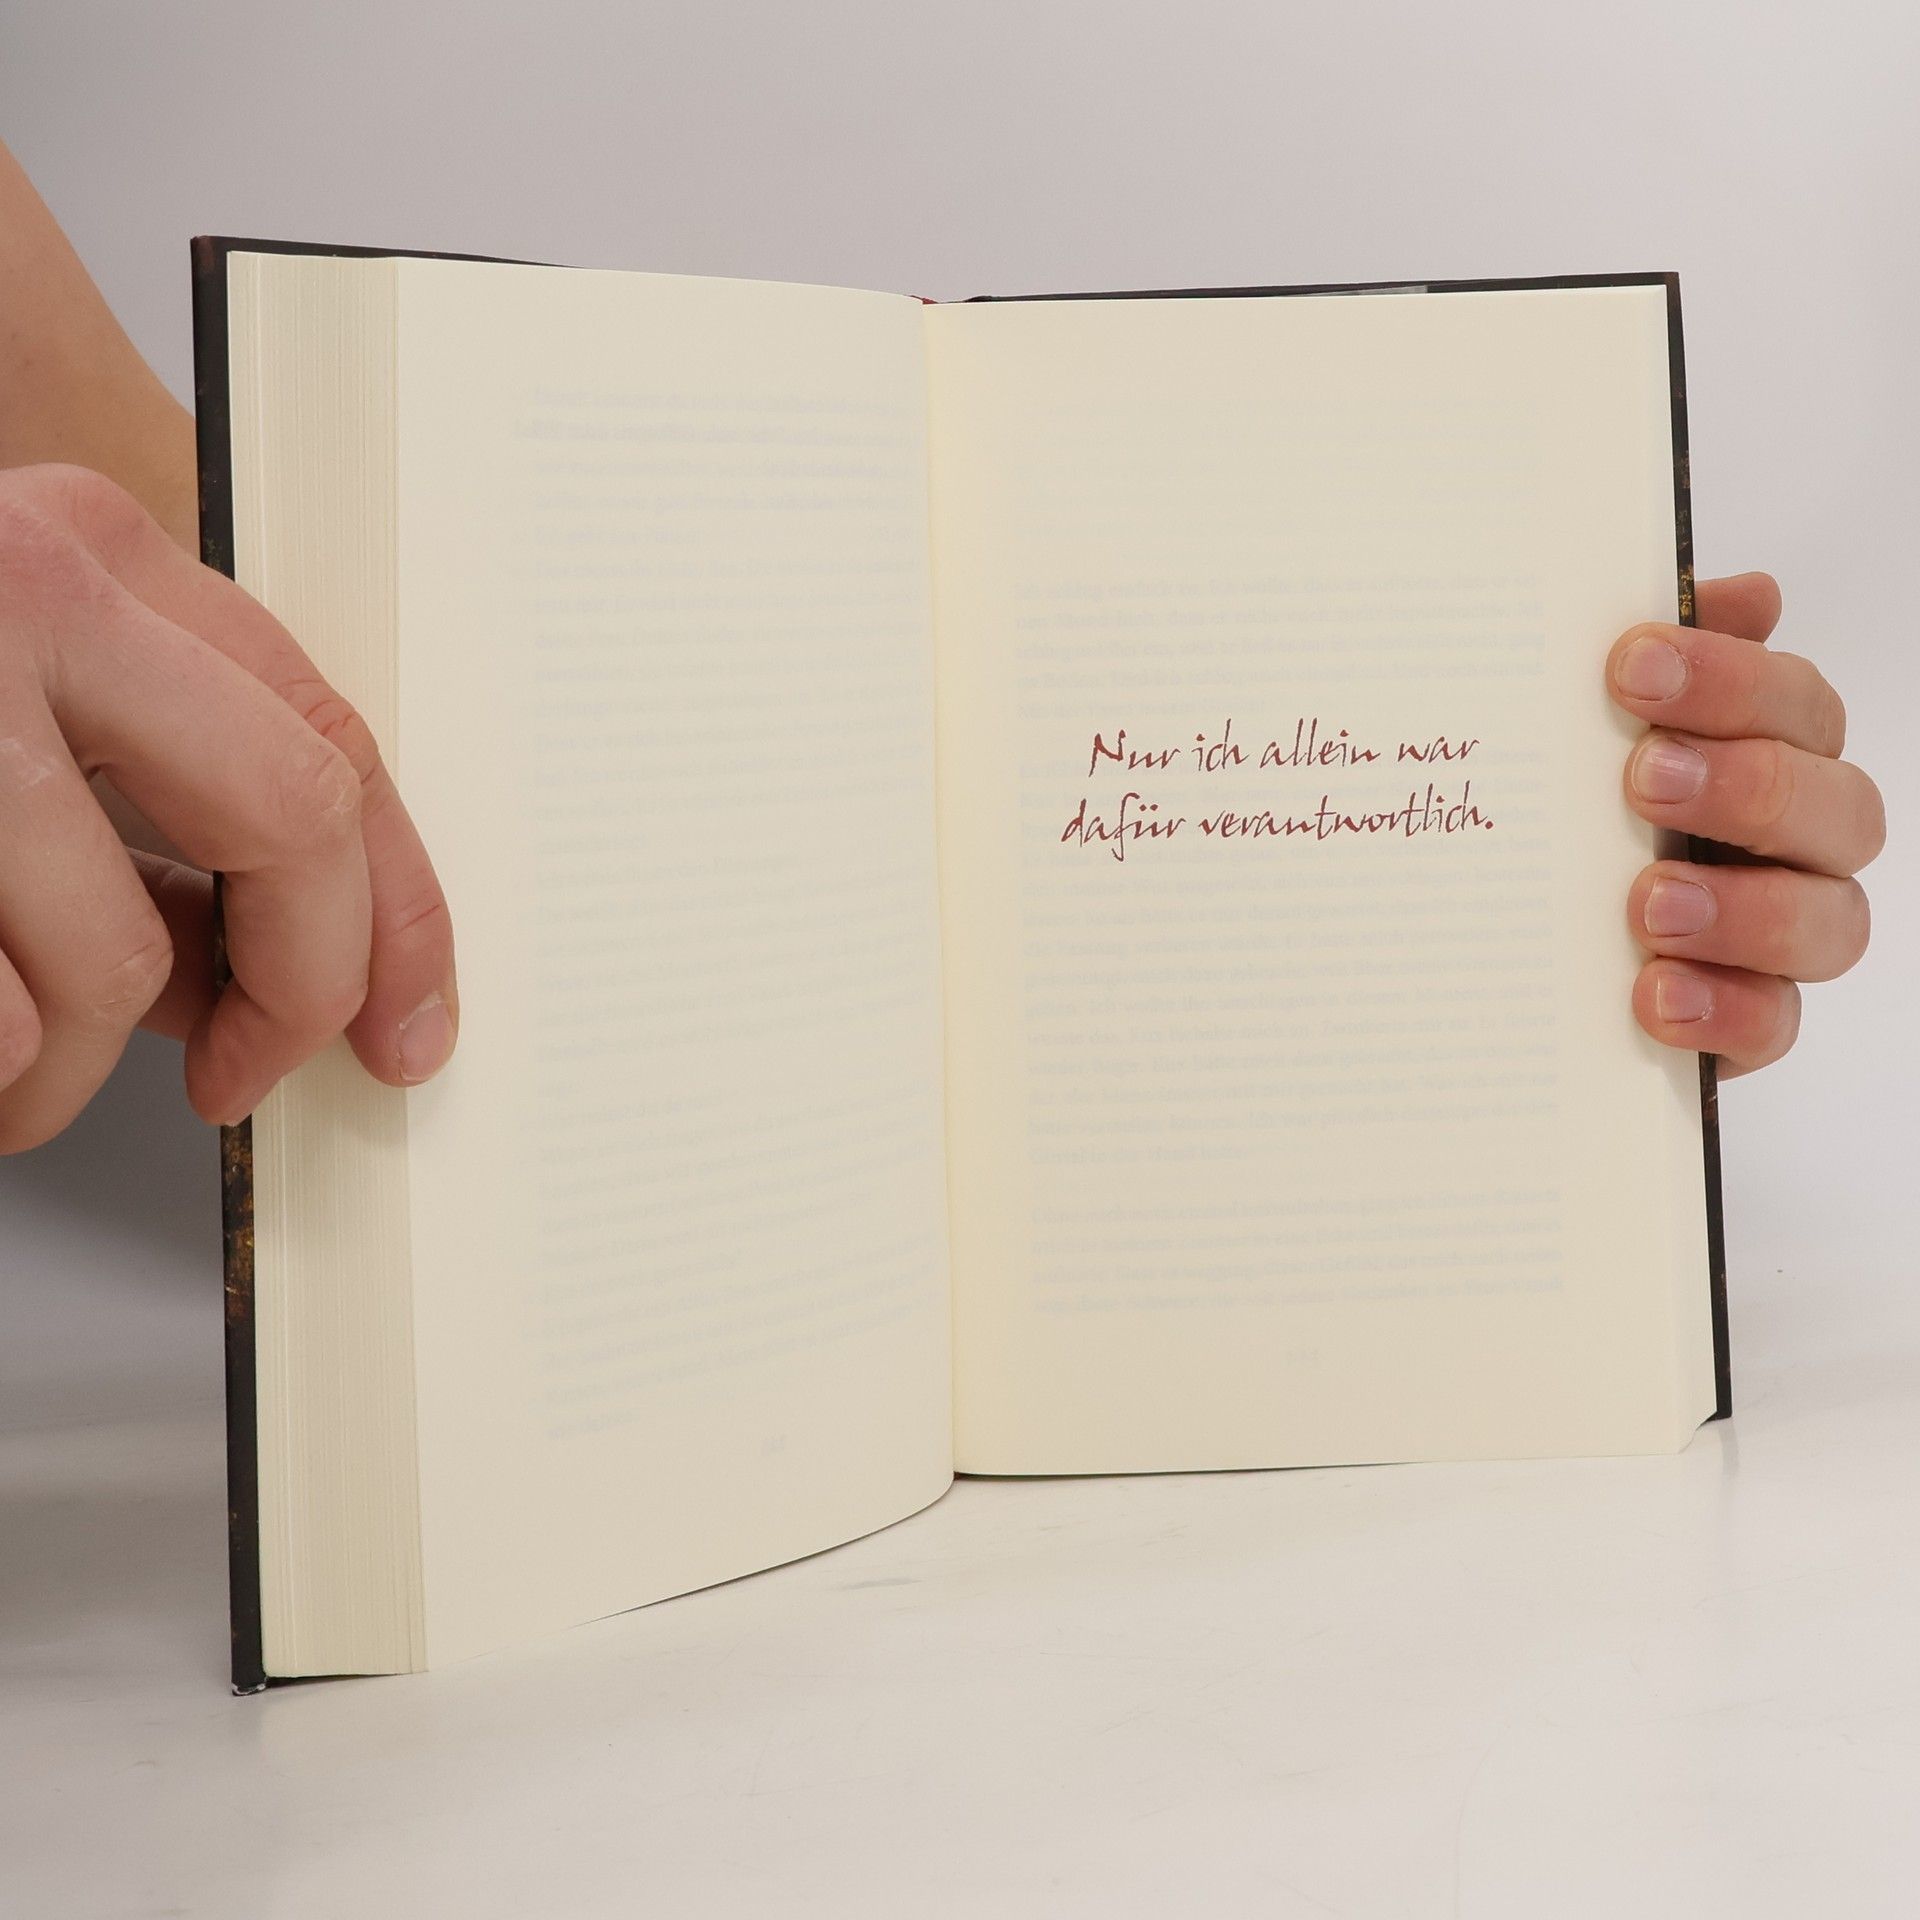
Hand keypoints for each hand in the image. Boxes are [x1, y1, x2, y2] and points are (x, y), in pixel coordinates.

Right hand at [0, 463, 456, 1150]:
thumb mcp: (15, 711)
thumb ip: (143, 813)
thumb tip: (258, 973)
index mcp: (87, 557)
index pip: (333, 740)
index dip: (399, 904)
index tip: (407, 1018)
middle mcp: (20, 593)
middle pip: (289, 821)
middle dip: (296, 986)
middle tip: (243, 1074)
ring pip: (107, 959)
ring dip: (65, 1074)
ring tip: (10, 1074)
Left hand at [1607, 572, 1881, 1075]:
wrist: (1507, 946)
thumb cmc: (1571, 808)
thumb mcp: (1580, 727)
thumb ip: (1656, 659)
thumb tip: (1744, 593)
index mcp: (1768, 753)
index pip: (1795, 703)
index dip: (1729, 679)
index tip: (1630, 666)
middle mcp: (1796, 843)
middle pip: (1837, 807)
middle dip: (1746, 786)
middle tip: (1642, 778)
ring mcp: (1781, 938)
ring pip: (1828, 922)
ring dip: (1742, 909)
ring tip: (1645, 903)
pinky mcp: (1747, 1021)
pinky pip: (1773, 1024)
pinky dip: (1724, 1009)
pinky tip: (1654, 994)